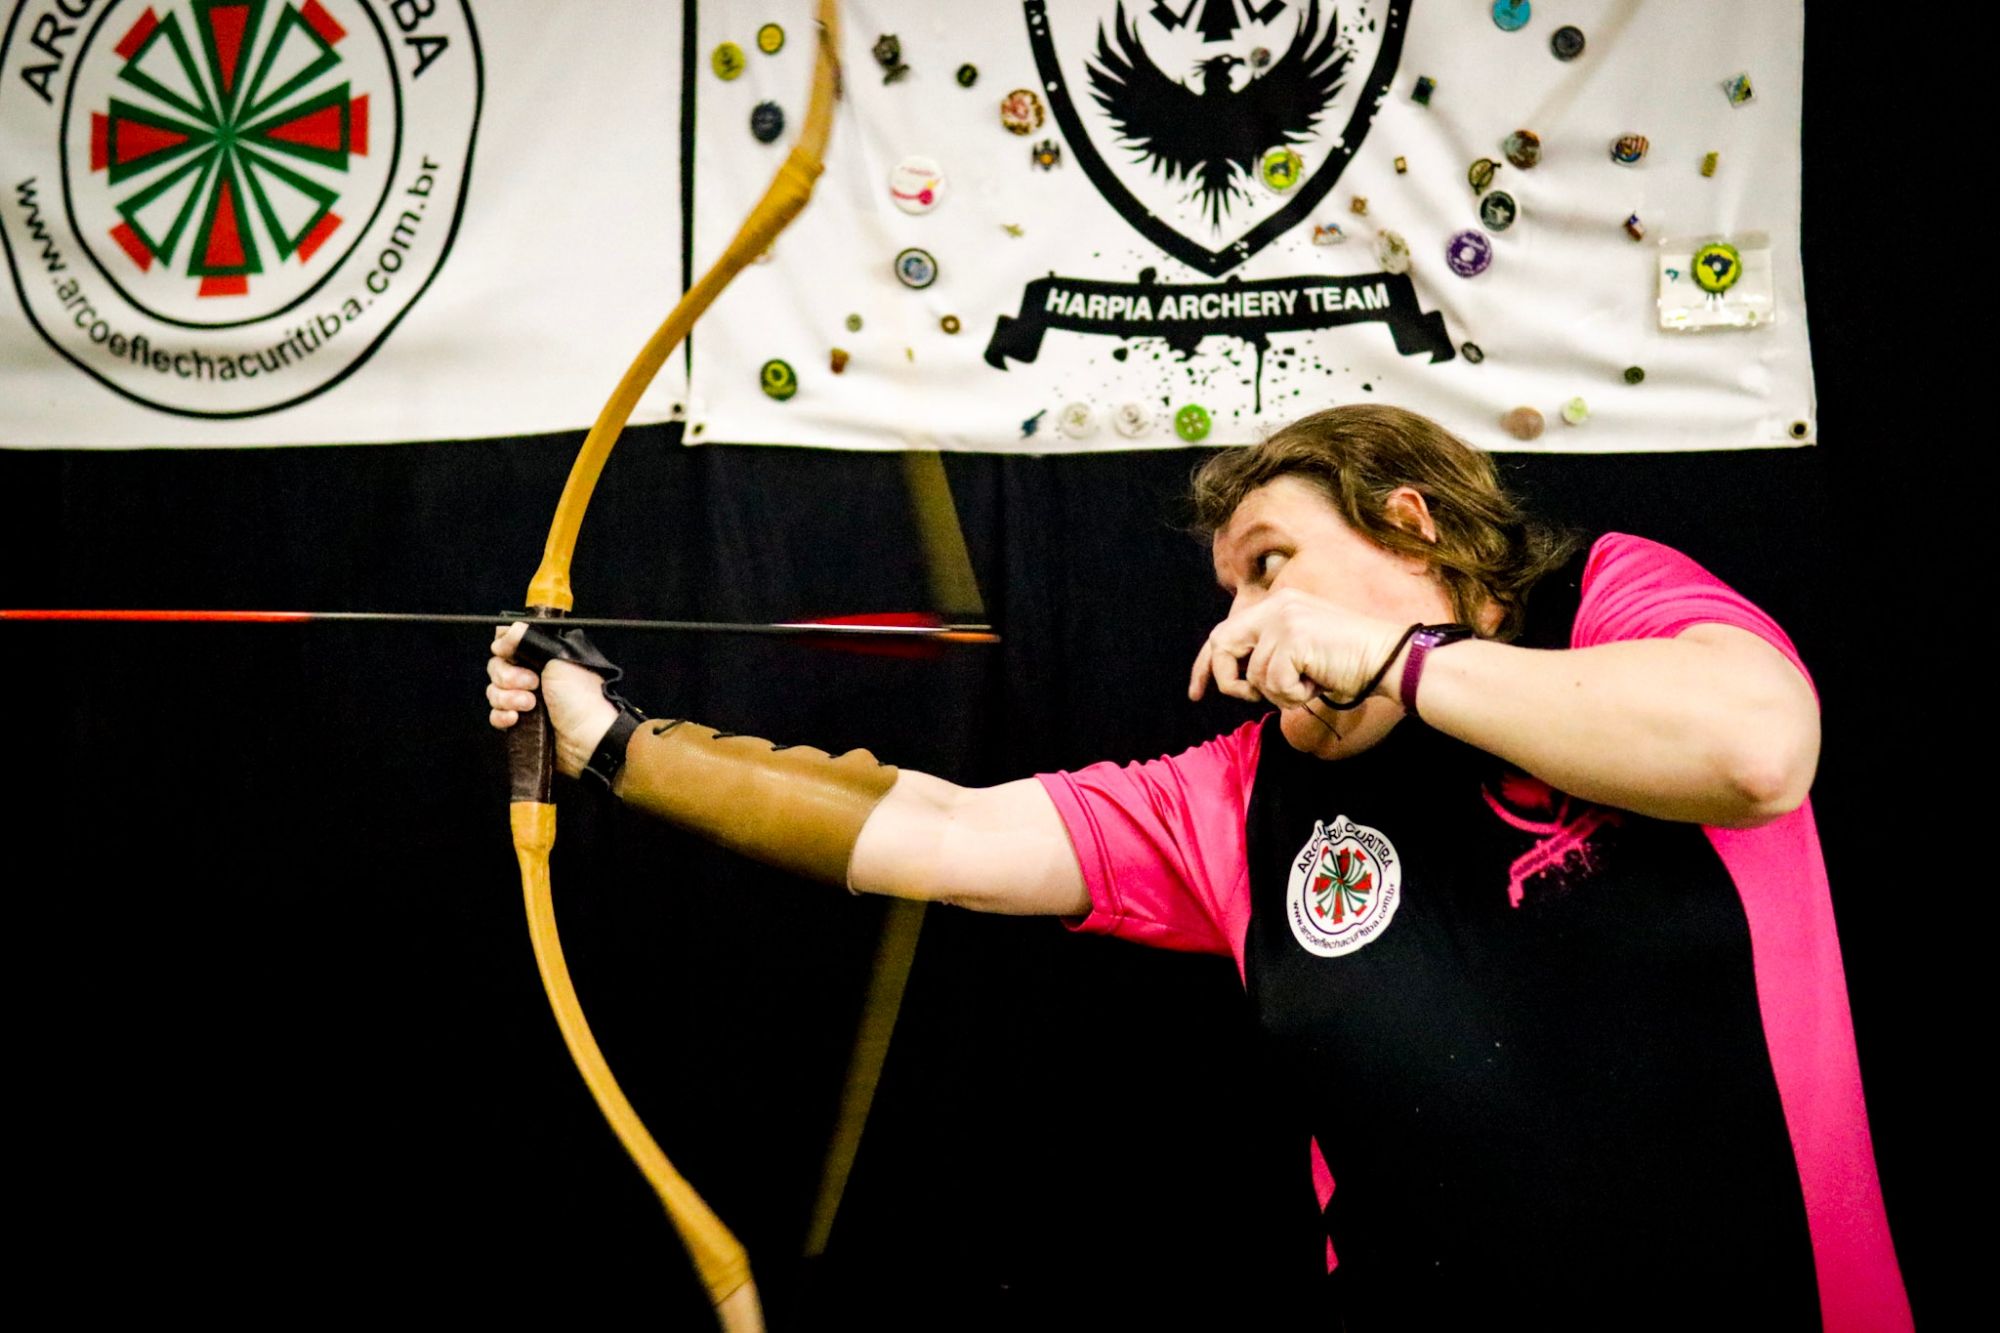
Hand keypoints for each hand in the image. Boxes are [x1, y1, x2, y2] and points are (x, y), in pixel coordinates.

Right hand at [487, 622, 620, 778]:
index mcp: (543, 656)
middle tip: (532, 684)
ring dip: (508, 698)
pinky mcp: (522, 723)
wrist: (590, 736)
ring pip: (494, 692)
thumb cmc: (583, 696)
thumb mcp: (558, 656)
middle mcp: (534, 675)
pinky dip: (502, 716)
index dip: (504, 649)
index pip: (510, 645)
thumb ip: (529, 639)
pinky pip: (496, 715)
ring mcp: (526, 700)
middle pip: (497, 668)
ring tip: (530, 705)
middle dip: (508, 677)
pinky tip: (516, 718)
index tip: (507, 653)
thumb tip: (503, 634)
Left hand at [1189, 589, 1409, 708]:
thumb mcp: (1302, 650)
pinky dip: (1292, 696)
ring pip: (1255, 675)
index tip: (1197, 692)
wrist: (1388, 659)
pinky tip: (1316, 684)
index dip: (1205, 664)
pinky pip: (1273, 683)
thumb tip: (1236, 679)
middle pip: (1222, 645)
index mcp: (1277, 604)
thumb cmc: (1350, 663)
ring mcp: (1284, 619)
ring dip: (1279, 694)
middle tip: (1243, 699)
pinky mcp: (1293, 638)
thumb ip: (1269, 654)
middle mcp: (1276, 605)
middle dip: (1224, 678)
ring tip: (1309, 684)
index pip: (1224, 632)